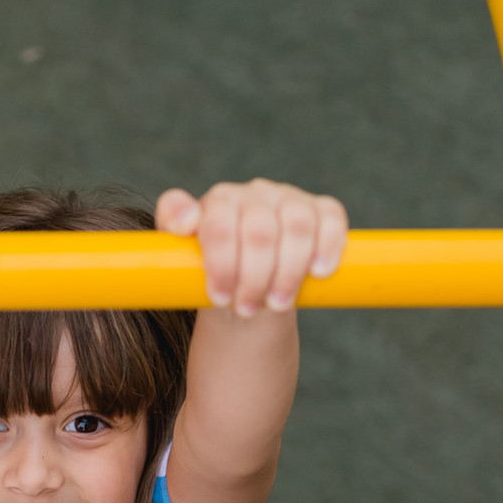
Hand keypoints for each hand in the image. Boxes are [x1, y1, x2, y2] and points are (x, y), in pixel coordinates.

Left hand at [157, 178, 347, 317]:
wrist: (248, 298)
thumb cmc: (215, 284)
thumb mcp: (182, 270)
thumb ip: (172, 239)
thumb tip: (183, 221)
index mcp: (216, 204)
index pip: (218, 223)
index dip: (221, 262)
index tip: (217, 296)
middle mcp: (252, 194)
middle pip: (258, 230)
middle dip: (253, 276)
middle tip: (245, 309)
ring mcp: (288, 199)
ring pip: (295, 225)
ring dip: (288, 270)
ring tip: (276, 303)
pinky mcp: (320, 211)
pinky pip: (330, 218)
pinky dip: (327, 244)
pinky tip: (318, 272)